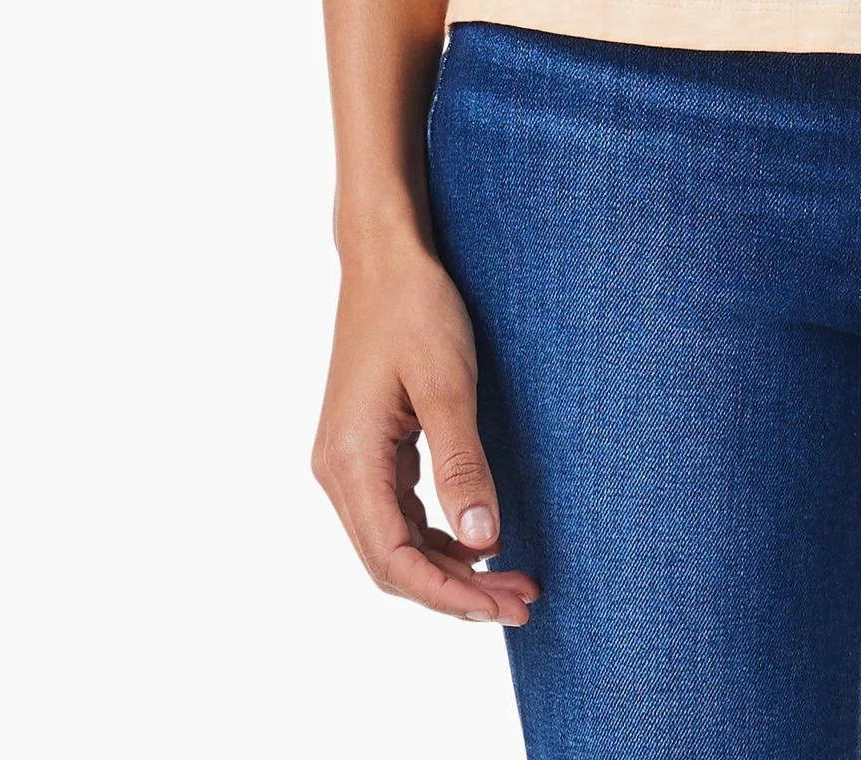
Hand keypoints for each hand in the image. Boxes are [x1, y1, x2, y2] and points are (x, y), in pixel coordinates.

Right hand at [312, 241, 539, 624]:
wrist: (383, 256)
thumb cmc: (415, 308)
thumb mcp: (447, 383)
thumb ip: (461, 464)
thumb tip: (482, 541)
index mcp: (350, 460)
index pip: (395, 560)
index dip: (450, 594)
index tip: (505, 604)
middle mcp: (337, 470)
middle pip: (392, 563)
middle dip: (455, 591)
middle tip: (522, 600)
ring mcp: (347, 460)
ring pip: (394, 543)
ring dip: (449, 568)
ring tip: (510, 580)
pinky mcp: (364, 448)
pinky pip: (396, 513)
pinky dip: (436, 537)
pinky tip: (476, 541)